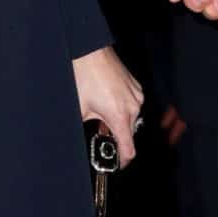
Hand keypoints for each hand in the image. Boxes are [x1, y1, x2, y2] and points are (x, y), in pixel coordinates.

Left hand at [73, 46, 143, 166]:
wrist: (89, 51)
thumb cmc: (84, 75)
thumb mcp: (81, 109)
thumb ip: (87, 127)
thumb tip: (84, 138)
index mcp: (119, 115)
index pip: (129, 149)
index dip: (123, 161)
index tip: (119, 164)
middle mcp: (133, 106)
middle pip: (129, 133)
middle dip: (116, 135)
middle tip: (101, 130)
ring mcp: (137, 95)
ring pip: (131, 118)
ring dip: (118, 119)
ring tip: (101, 109)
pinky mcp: (136, 86)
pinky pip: (133, 104)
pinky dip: (122, 107)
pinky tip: (107, 99)